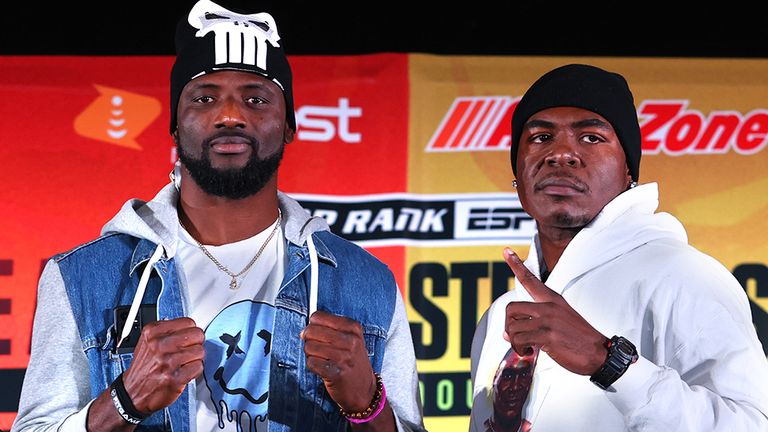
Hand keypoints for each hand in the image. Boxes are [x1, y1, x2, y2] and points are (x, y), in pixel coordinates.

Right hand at [122, 317, 204, 413]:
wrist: (132, 393)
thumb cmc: (143, 368)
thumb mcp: (148, 342)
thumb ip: (167, 331)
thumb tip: (190, 326)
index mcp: (153, 332)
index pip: (188, 322)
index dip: (191, 331)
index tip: (187, 338)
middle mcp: (159, 345)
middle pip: (197, 334)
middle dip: (196, 343)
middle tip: (189, 350)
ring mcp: (168, 362)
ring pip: (200, 351)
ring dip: (196, 358)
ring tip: (185, 362)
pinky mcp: (175, 378)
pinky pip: (199, 367)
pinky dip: (195, 371)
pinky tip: (185, 372)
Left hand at [301, 311, 376, 412]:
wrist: (364, 389)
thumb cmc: (353, 361)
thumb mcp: (352, 339)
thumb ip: (331, 329)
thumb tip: (304, 330)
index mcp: (353, 328)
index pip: (319, 316)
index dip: (312, 324)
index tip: (315, 332)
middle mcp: (350, 341)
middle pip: (311, 331)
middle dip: (308, 339)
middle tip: (316, 347)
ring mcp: (343, 357)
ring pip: (309, 347)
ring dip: (310, 354)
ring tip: (322, 359)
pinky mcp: (335, 373)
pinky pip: (311, 362)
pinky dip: (312, 365)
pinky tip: (322, 368)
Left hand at [503, 248, 607, 374]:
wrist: (600, 353)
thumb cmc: (581, 338)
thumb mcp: (562, 318)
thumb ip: (537, 321)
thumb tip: (510, 332)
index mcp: (553, 300)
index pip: (531, 279)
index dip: (516, 264)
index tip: (507, 251)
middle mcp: (549, 307)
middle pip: (512, 308)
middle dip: (508, 324)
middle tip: (515, 336)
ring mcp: (548, 320)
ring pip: (513, 327)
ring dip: (514, 341)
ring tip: (525, 347)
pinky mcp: (547, 336)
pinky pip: (520, 339)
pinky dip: (520, 349)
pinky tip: (529, 352)